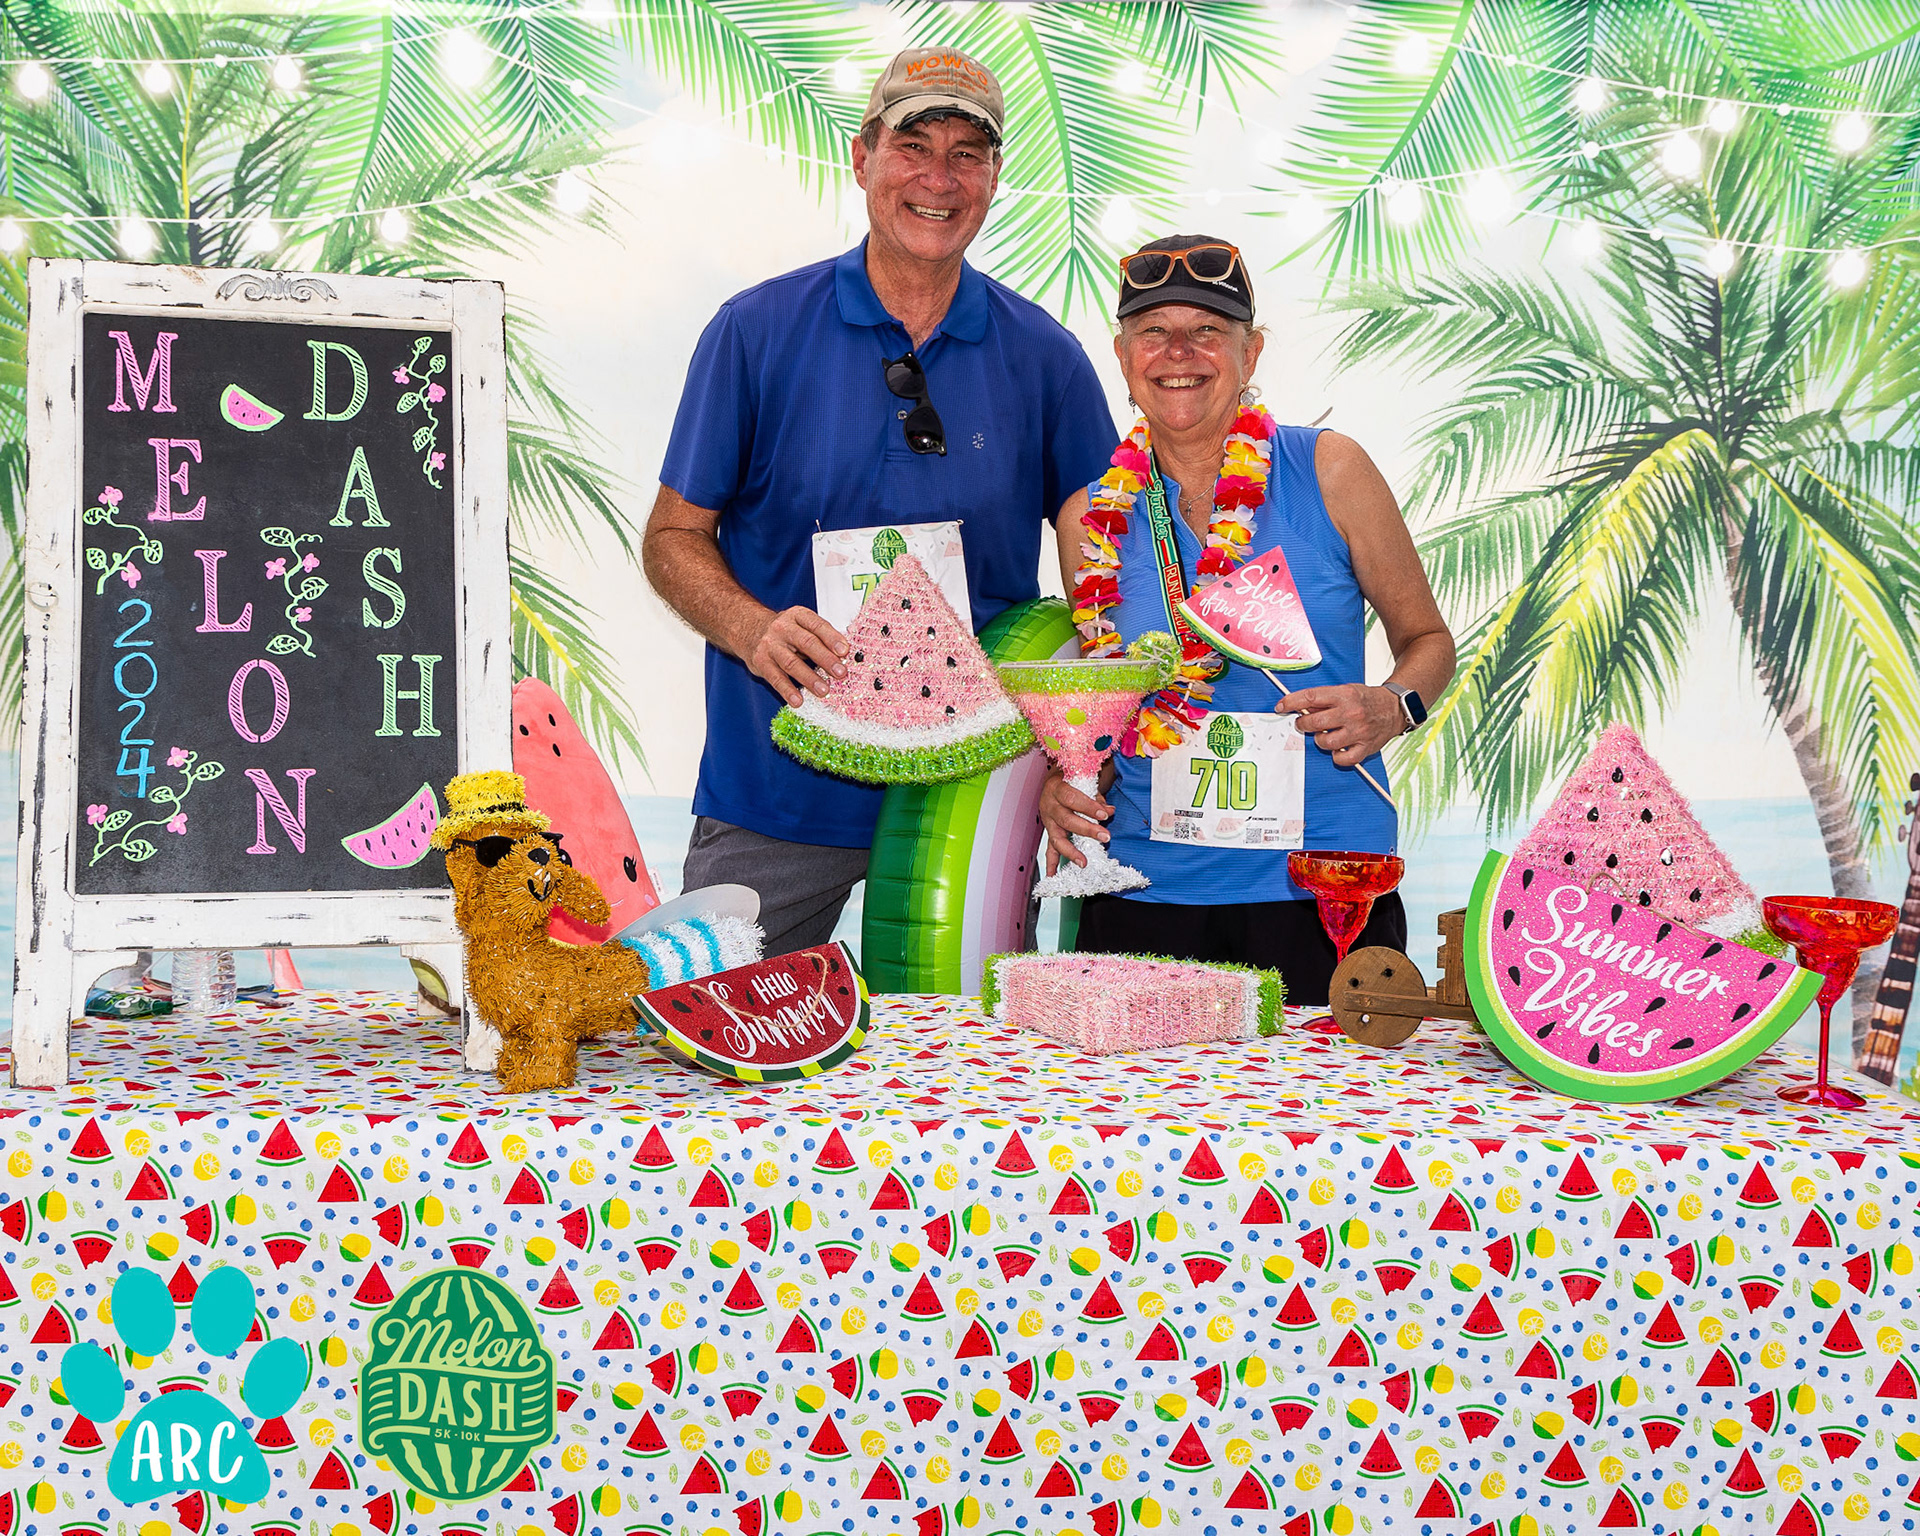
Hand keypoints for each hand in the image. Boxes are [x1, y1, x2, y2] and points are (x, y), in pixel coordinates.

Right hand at [745, 606, 848, 705]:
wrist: (748, 628)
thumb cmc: (784, 631)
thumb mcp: (801, 625)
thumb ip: (821, 637)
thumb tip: (844, 655)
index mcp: (798, 616)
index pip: (817, 625)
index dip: (832, 638)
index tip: (845, 651)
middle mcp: (783, 628)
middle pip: (806, 643)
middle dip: (825, 659)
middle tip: (840, 672)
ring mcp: (770, 645)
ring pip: (791, 663)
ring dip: (809, 678)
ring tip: (823, 690)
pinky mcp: (761, 662)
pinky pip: (776, 678)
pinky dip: (787, 691)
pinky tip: (798, 700)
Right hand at [1038, 769, 1108, 873]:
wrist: (1056, 778)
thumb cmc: (1072, 778)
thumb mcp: (1084, 781)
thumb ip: (1096, 797)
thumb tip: (1110, 810)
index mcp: (1057, 788)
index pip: (1072, 798)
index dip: (1088, 807)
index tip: (1104, 814)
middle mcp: (1049, 805)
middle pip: (1066, 820)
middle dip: (1086, 830)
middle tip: (1105, 837)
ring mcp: (1048, 820)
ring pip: (1056, 838)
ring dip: (1070, 851)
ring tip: (1083, 862)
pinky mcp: (1049, 830)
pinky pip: (1049, 848)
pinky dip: (1051, 863)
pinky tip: (1052, 875)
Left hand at [1277, 684, 1402, 768]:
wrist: (1394, 708)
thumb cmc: (1366, 699)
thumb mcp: (1345, 690)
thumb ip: (1323, 699)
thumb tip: (1298, 707)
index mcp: (1344, 695)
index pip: (1310, 697)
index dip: (1291, 702)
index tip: (1281, 706)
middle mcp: (1351, 713)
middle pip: (1314, 723)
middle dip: (1303, 724)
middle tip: (1303, 724)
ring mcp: (1358, 731)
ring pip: (1325, 742)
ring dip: (1319, 740)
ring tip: (1325, 734)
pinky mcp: (1365, 747)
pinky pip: (1342, 759)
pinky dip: (1336, 756)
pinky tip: (1338, 747)